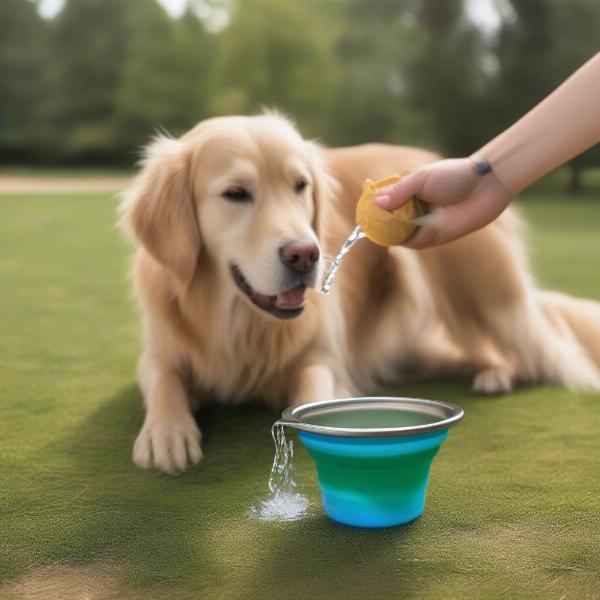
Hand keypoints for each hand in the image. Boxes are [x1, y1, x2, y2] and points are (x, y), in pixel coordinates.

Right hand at [374, 158, 513, 247]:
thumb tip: (376, 203)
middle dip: (377, 224)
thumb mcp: (421, 179)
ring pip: (398, 233)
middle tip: (364, 225)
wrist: (484, 187)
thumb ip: (399, 192)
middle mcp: (415, 209)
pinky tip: (392, 236)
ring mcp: (423, 224)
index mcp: (411, 192)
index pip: (387, 202)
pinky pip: (412, 242)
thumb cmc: (454, 176)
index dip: (374, 208)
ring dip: (387, 234)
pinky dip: (401, 241)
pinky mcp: (433, 237)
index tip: (362, 211)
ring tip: (375, 230)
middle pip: (390, 220)